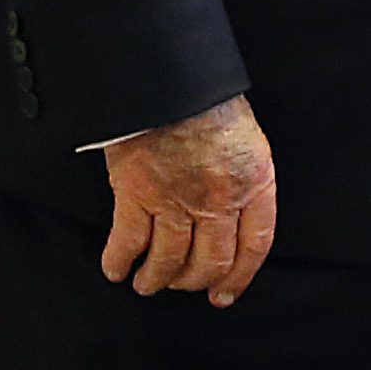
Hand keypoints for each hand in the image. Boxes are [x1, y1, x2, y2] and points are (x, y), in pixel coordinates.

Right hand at [103, 95, 277, 303]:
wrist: (169, 75)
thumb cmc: (207, 100)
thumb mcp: (247, 140)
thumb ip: (245, 180)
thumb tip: (234, 220)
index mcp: (253, 183)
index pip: (254, 247)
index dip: (239, 277)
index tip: (224, 294)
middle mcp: (218, 198)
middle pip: (210, 261)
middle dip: (194, 281)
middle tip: (181, 284)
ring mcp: (176, 198)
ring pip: (169, 260)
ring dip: (156, 279)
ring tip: (147, 284)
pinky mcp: (136, 192)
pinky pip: (128, 241)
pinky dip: (119, 261)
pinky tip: (116, 269)